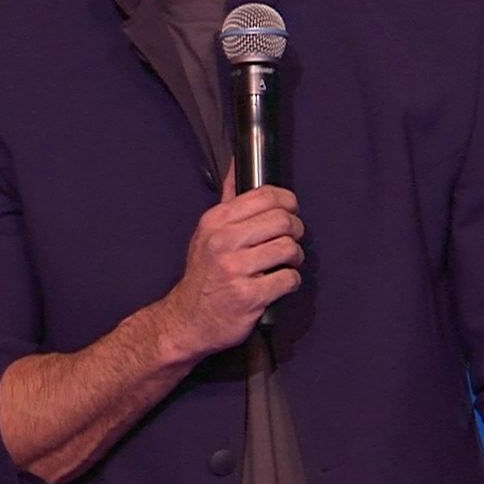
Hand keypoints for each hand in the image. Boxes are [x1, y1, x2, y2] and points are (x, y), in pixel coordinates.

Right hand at [153, 167, 303, 362]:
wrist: (188, 319)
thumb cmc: (203, 274)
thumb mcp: (207, 233)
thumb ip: (228, 199)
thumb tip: (237, 164)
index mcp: (216, 221)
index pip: (265, 196)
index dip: (288, 202)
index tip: (290, 212)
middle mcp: (223, 242)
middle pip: (282, 220)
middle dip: (295, 231)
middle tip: (290, 241)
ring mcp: (235, 269)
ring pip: (289, 248)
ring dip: (295, 257)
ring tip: (286, 263)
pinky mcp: (249, 296)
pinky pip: (289, 279)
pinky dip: (291, 281)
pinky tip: (279, 283)